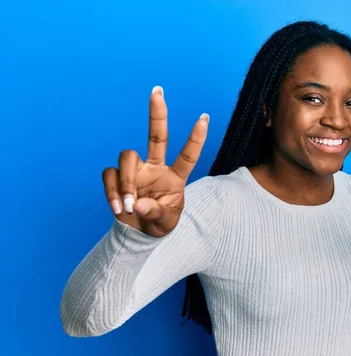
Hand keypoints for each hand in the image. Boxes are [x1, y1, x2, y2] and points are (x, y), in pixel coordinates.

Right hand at [102, 86, 208, 236]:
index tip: (204, 117)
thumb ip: (155, 213)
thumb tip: (138, 204)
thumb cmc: (160, 223)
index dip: (196, 138)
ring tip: (128, 206)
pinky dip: (112, 192)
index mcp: (174, 176)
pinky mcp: (117, 177)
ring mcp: (136, 170)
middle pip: (156, 135)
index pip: (187, 155)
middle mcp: (155, 167)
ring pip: (127, 156)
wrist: (140, 234)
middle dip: (157, 113)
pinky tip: (119, 209)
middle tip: (157, 90)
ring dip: (126, 182)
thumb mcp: (166, 222)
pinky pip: (110, 174)